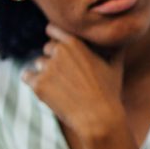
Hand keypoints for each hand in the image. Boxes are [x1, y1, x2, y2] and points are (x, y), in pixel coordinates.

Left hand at [23, 24, 124, 139]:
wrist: (99, 119)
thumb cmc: (109, 93)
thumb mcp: (115, 67)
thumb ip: (115, 49)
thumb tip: (121, 40)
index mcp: (75, 43)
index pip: (52, 29)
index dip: (55, 37)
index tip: (59, 46)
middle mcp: (59, 52)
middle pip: (47, 48)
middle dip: (54, 58)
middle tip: (67, 75)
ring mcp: (47, 68)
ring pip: (38, 63)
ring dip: (46, 72)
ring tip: (62, 87)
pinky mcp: (38, 85)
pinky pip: (27, 76)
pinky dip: (34, 83)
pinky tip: (49, 91)